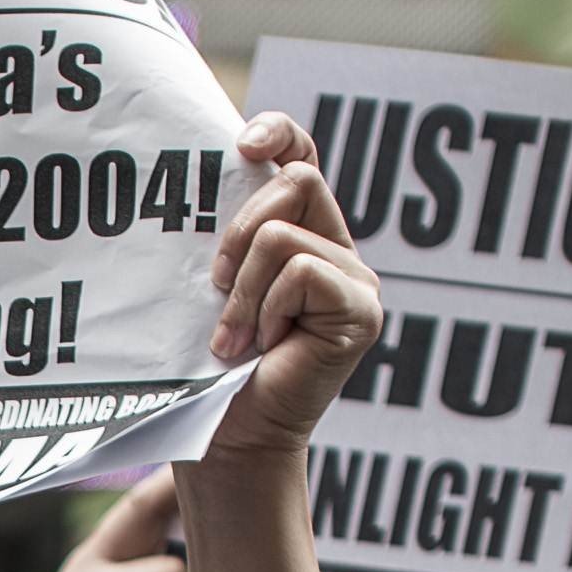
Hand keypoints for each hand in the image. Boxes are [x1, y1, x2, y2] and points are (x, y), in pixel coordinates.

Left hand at [203, 112, 379, 460]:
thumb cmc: (208, 370)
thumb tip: (216, 172)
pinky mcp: (362, 310)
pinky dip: (266, 308)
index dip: (279, 133)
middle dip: (239, 231)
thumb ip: (226, 234)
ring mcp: (357, 281)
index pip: (302, 157)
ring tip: (236, 338)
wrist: (227, 439)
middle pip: (296, 180)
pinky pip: (301, 270)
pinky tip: (264, 348)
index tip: (242, 144)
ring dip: (243, 288)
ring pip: (285, 234)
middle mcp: (337, 250)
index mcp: (301, 235)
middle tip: (216, 287)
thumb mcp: (210, 286)